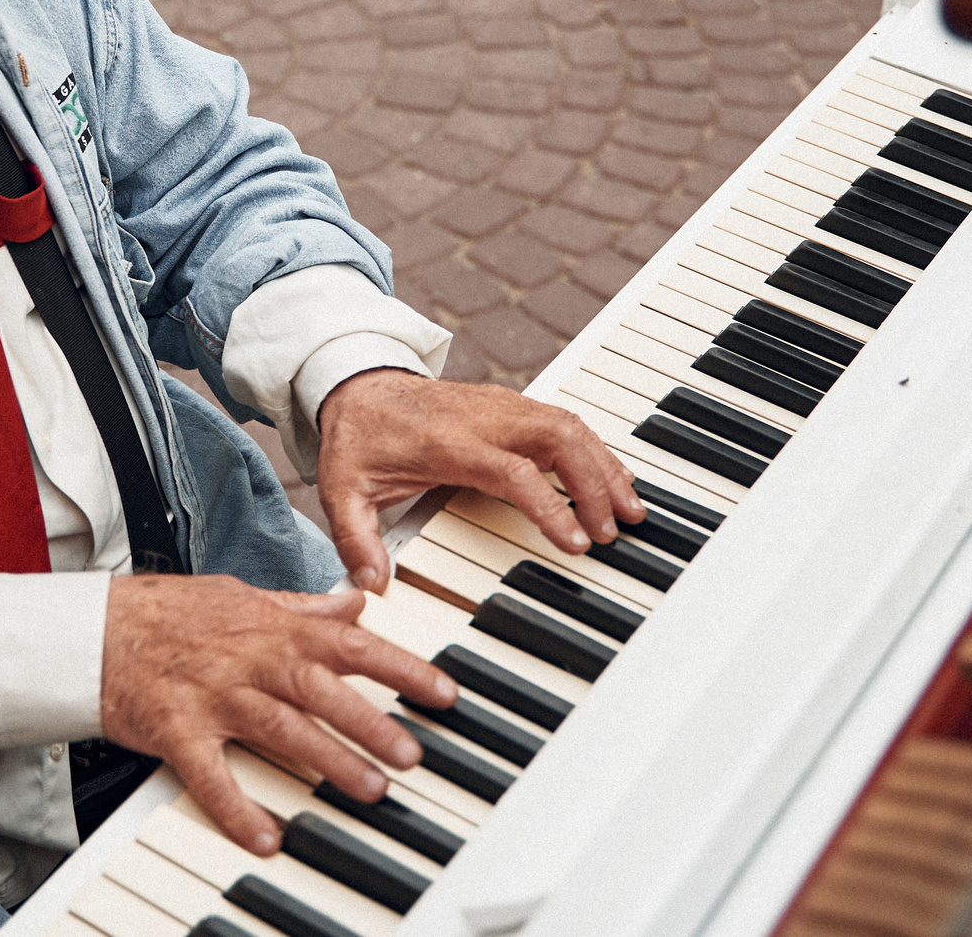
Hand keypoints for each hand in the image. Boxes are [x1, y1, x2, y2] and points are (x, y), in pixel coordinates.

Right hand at [99, 574, 456, 852]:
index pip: (351, 644)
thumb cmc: (171, 613)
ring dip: (328, 760)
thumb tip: (354, 605)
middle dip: (372, 722)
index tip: (442, 691)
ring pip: (282, 729)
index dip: (402, 667)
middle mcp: (250, 661)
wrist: (96, 629)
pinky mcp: (177, 732)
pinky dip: (238, 807)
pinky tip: (266, 837)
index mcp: (273, 629)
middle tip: (413, 753)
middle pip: (323, 691)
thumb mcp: (243, 596)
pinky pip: (211, 775)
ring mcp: (214, 697)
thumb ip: (302, 608)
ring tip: (369, 789)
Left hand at [315, 371, 641, 593]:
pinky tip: (614, 478)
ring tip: (630, 510)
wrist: (358, 385)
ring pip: (569, 425)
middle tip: (613, 531)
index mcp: (447, 442)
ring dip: (604, 465)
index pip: (513, 470)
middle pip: (557, 438)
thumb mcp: (341, 490)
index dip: (550, 505)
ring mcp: (501, 407)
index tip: (576, 541)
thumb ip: (356, 539)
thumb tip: (372, 586)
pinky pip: (564, 421)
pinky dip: (594, 449)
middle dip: (594, 483)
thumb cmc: (358, 439)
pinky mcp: (511, 406)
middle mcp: (483, 418)